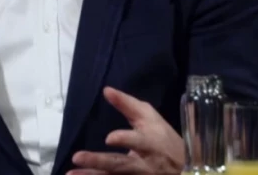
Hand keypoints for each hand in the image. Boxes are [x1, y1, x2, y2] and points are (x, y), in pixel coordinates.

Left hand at [69, 87, 183, 174]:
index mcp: (150, 143)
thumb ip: (127, 104)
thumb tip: (106, 90)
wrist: (186, 169)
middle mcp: (144, 164)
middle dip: (99, 162)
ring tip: (71, 174)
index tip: (109, 138)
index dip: (125, 140)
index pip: (138, 141)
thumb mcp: (150, 118)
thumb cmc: (163, 138)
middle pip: (120, 164)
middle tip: (77, 157)